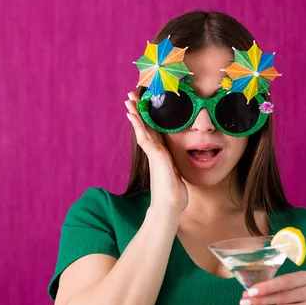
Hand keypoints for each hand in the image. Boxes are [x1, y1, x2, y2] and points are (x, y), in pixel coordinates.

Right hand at [125, 92, 187, 212]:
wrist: (170, 207)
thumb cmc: (174, 197)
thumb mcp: (177, 178)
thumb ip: (175, 171)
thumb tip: (176, 173)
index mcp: (162, 157)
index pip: (154, 134)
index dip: (148, 121)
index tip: (143, 109)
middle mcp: (156, 153)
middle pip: (146, 128)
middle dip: (139, 112)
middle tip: (131, 97)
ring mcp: (154, 154)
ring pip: (143, 129)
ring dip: (136, 113)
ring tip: (128, 99)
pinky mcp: (155, 155)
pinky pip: (144, 136)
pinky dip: (138, 124)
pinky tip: (132, 114)